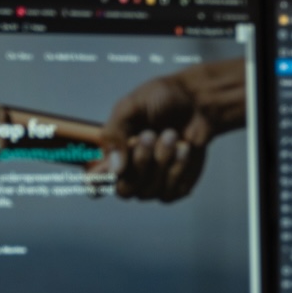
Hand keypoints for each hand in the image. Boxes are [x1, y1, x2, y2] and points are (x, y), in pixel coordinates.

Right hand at [94, 58, 245, 201]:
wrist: (197, 101)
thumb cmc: (160, 100)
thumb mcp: (130, 107)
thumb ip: (115, 133)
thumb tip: (114, 169)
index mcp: (112, 155)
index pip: (95, 182)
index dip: (94, 185)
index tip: (101, 176)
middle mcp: (129, 175)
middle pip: (124, 190)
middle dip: (139, 162)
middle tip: (150, 134)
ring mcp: (152, 184)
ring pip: (148, 191)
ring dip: (161, 160)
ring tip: (171, 134)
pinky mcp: (175, 188)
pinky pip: (170, 192)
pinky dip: (178, 168)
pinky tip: (184, 148)